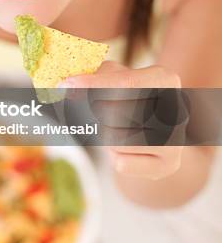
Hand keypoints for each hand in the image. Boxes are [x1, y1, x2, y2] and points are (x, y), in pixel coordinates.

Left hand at [58, 60, 183, 179]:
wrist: (156, 132)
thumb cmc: (127, 97)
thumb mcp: (114, 77)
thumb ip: (93, 78)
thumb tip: (66, 86)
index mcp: (164, 79)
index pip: (125, 83)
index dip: (93, 85)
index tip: (66, 85)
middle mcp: (176, 108)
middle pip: (117, 113)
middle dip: (94, 113)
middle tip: (91, 111)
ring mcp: (175, 139)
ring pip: (116, 140)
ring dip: (103, 135)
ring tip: (114, 128)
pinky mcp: (168, 165)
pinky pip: (121, 163)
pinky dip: (113, 156)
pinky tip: (125, 147)